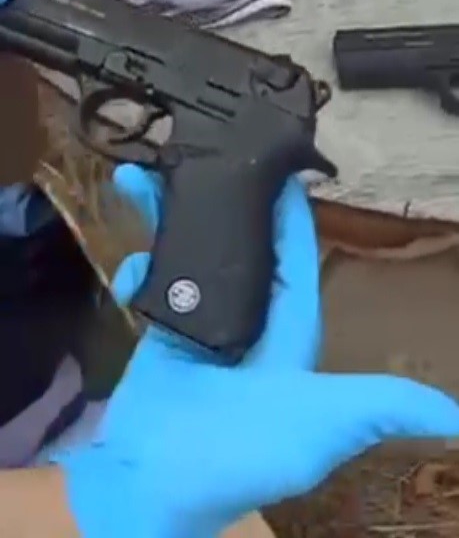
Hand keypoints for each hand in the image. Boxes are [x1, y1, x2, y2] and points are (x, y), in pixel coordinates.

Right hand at [55, 166, 458, 537]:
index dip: (288, 207)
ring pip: (190, 254)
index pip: (295, 251)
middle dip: (222, 201)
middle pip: (238, 242)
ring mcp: (203, 321)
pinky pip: (152, 281)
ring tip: (139, 181)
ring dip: (168, 219)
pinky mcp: (161, 327)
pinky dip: (138, 267)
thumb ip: (380, 406)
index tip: (272, 158)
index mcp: (290, 327)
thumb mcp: (319, 426)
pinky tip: (127, 264)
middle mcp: (251, 318)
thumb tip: (455, 413)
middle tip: (198, 155)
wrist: (152, 485)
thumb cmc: (241, 453)